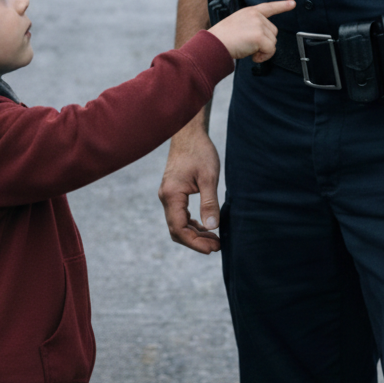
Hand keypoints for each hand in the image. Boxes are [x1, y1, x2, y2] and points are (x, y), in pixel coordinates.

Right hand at [159, 127, 221, 254]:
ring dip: (195, 234)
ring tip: (215, 239)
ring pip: (178, 224)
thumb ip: (210, 203)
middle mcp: (166, 197)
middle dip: (196, 241)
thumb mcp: (209, 177)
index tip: (212, 249)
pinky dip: (192, 224)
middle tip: (217, 246)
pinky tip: (206, 226)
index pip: (179, 229)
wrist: (189, 133)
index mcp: (172, 195)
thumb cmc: (199, 152)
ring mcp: (168, 195)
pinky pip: (179, 215)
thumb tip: (213, 227)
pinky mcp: (173, 193)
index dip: (195, 243)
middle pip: (177, 230)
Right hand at [208, 0, 294, 61]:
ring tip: (248, 50)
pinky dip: (263, 57)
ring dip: (263, 50)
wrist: (214, 44)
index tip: (292, 3)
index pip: (269, 7)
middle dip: (265, 42)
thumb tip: (263, 40)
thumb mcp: (237, 24)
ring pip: (273, 42)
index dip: (282, 6)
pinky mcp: (259, 36)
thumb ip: (251, 26)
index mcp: (249, 11)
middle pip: (273, 32)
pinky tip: (253, 56)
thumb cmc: (222, 38)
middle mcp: (256, 16)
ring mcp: (258, 25)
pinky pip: (270, 50)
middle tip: (250, 47)